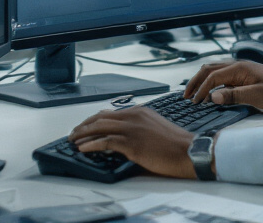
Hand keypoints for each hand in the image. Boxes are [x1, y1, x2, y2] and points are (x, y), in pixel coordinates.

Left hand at [69, 106, 196, 178]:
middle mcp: (134, 116)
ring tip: (73, 140)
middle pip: (100, 117)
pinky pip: (105, 141)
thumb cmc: (175, 144)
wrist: (189, 151)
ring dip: (82, 134)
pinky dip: (90, 144)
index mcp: (140, 111)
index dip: (94, 119)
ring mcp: (132, 129)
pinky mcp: (131, 143)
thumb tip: (123, 137)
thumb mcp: (155, 129)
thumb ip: (139, 128)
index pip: (110, 112)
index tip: (85, 126)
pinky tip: (83, 148)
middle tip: (74, 133)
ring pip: (99, 127)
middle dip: (84, 125)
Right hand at [183, 61, 262, 110]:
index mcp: (239, 68)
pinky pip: (222, 75)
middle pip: (209, 69)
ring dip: (202, 80)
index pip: (213, 77)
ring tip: (193, 93)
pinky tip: (210, 91)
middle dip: (196, 82)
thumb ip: (234, 96)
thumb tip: (213, 97)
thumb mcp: (257, 96)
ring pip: (214, 70)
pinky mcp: (243, 75)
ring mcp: (240, 69)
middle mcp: (237, 65)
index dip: (201, 90)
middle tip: (185, 96)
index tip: (194, 103)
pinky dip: (211, 81)